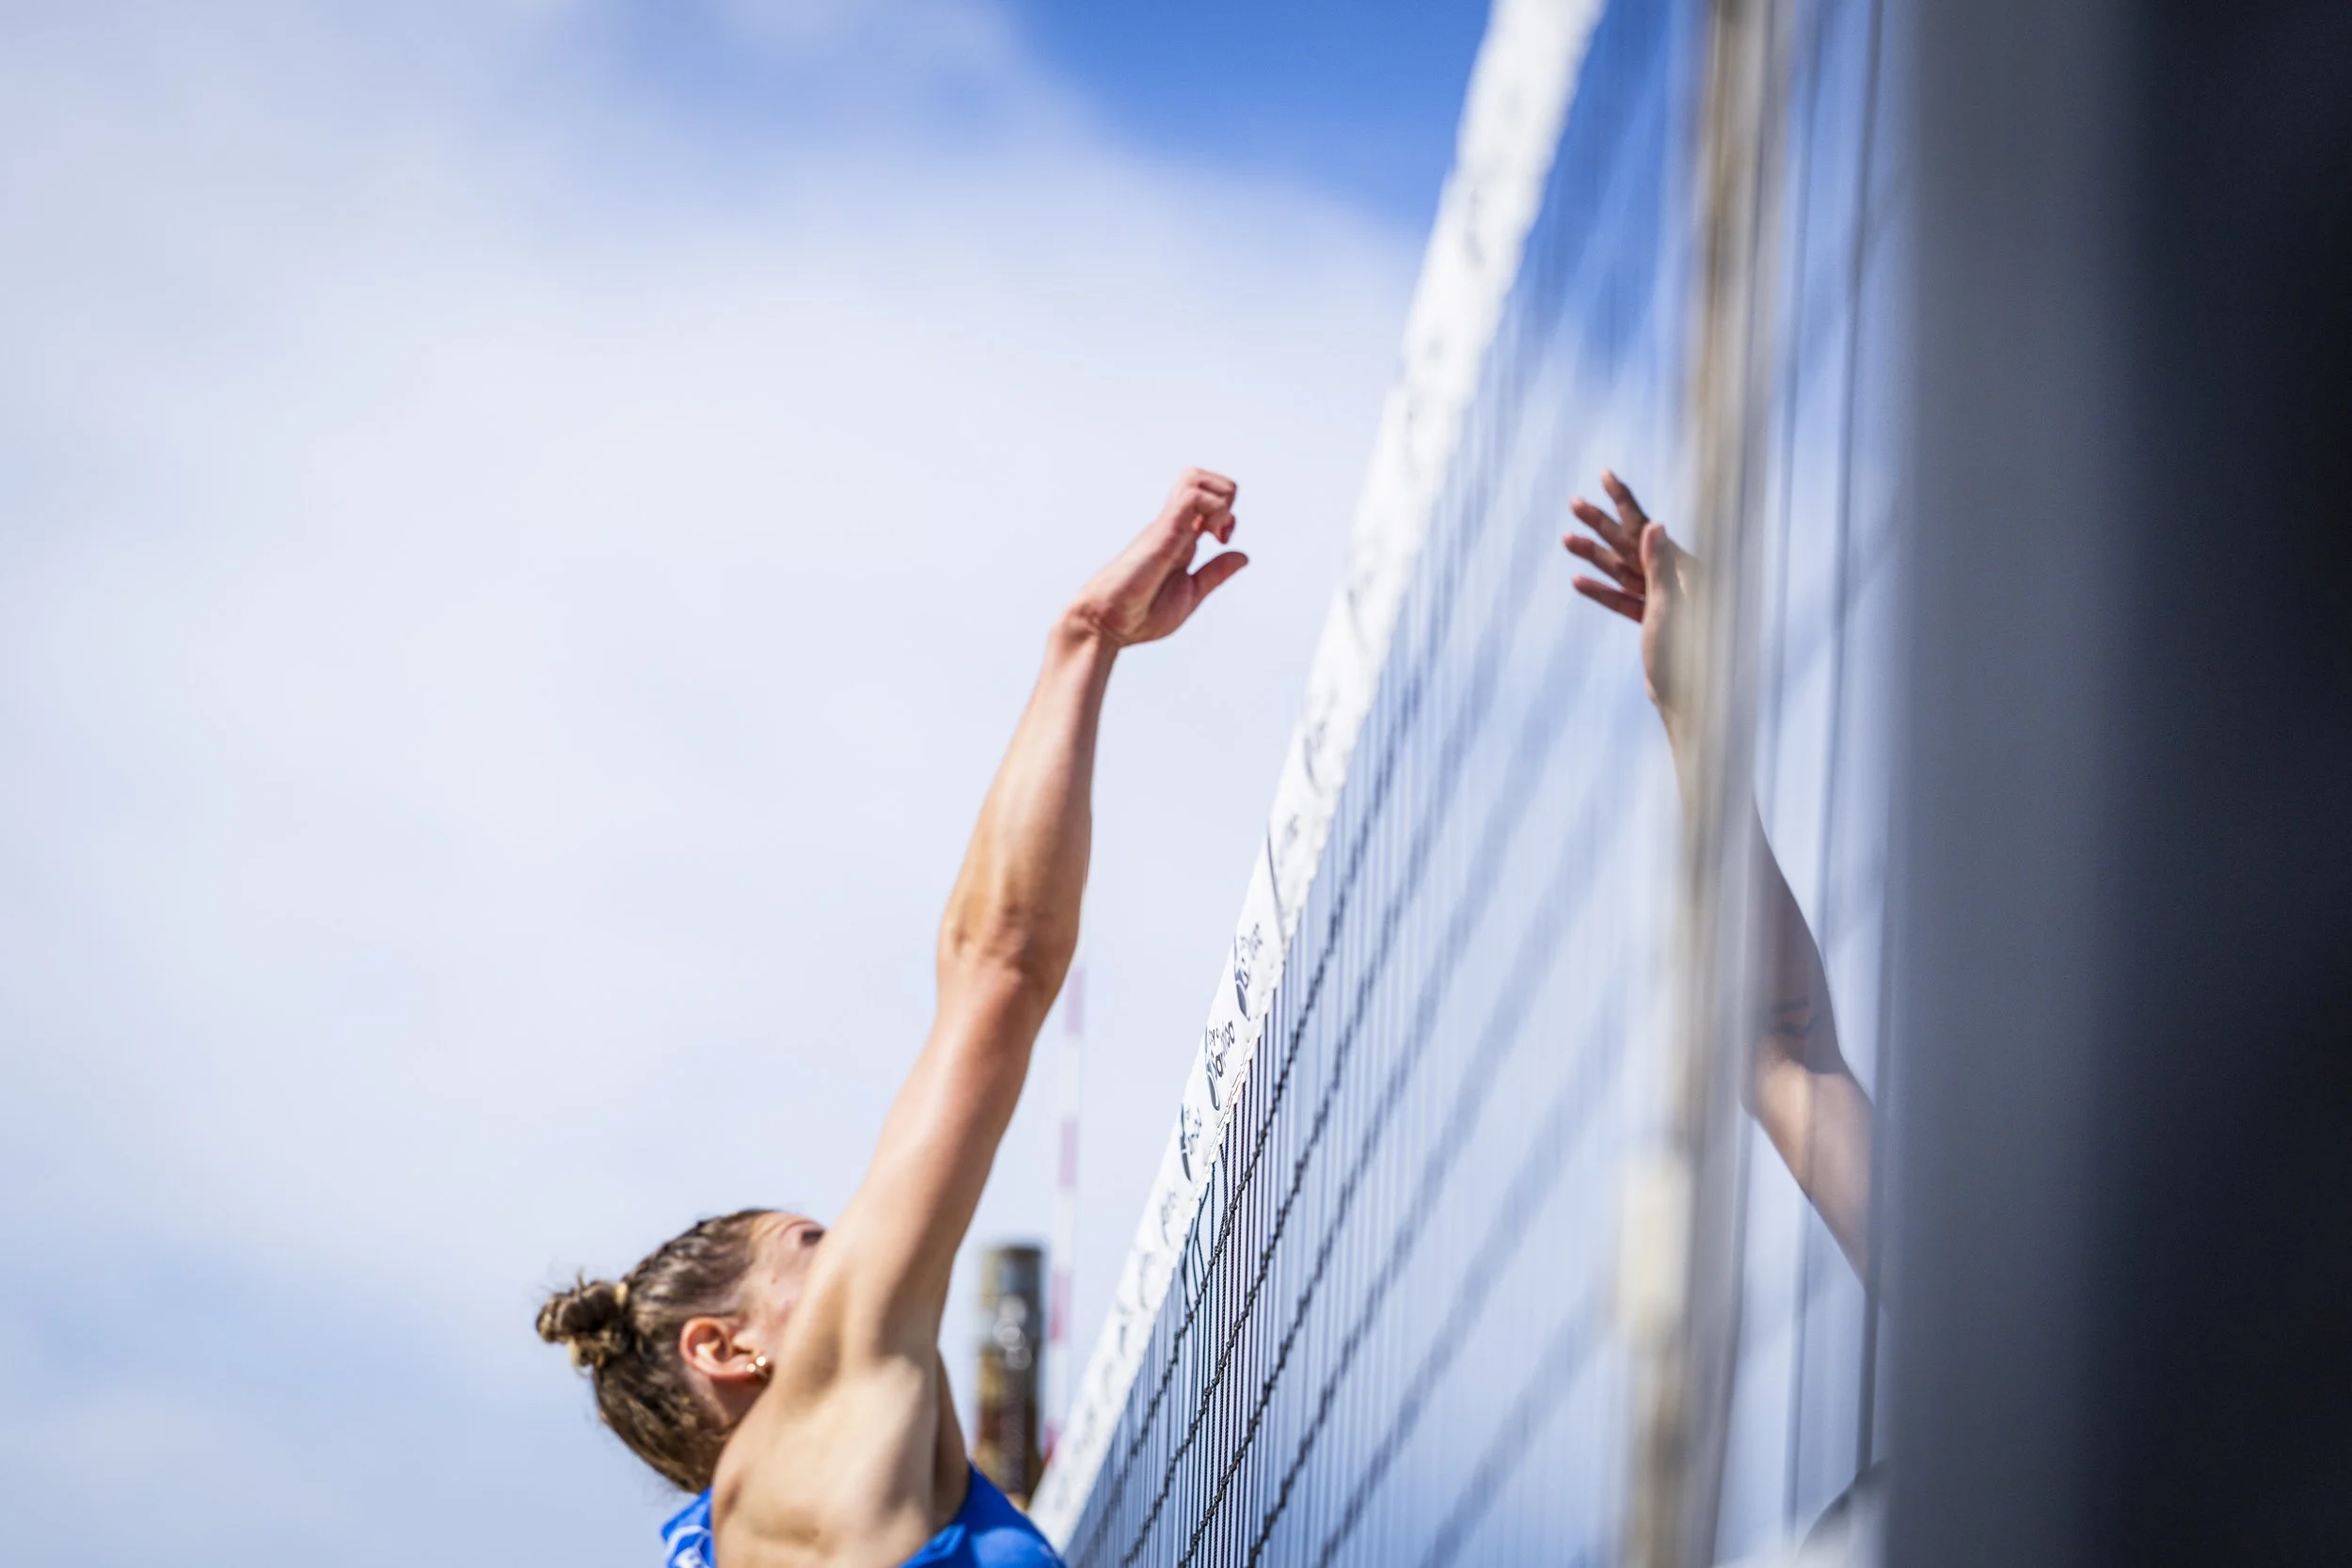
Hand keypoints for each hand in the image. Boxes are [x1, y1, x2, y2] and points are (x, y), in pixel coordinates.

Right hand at [1066, 469, 1249, 647]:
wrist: (1105, 624)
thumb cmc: (1140, 614)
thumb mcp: (1190, 594)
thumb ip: (1215, 573)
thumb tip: (1243, 556)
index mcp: (1179, 538)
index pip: (1206, 498)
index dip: (1226, 512)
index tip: (1223, 541)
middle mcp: (1171, 526)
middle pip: (1201, 478)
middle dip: (1225, 496)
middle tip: (1221, 532)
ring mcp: (1164, 526)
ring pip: (1195, 478)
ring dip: (1218, 499)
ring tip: (1214, 531)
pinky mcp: (1160, 532)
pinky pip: (1190, 497)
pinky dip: (1213, 509)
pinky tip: (1209, 536)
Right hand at [1563, 470, 1692, 720]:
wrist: (1691, 703)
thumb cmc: (1687, 659)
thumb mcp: (1669, 608)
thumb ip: (1661, 566)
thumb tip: (1654, 525)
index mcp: (1687, 571)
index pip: (1648, 528)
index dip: (1623, 502)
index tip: (1604, 475)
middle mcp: (1679, 580)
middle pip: (1633, 545)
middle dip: (1602, 525)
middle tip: (1573, 502)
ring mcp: (1667, 601)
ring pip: (1625, 571)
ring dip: (1595, 557)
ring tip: (1565, 539)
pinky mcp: (1656, 623)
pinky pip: (1626, 600)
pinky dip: (1604, 591)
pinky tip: (1578, 581)